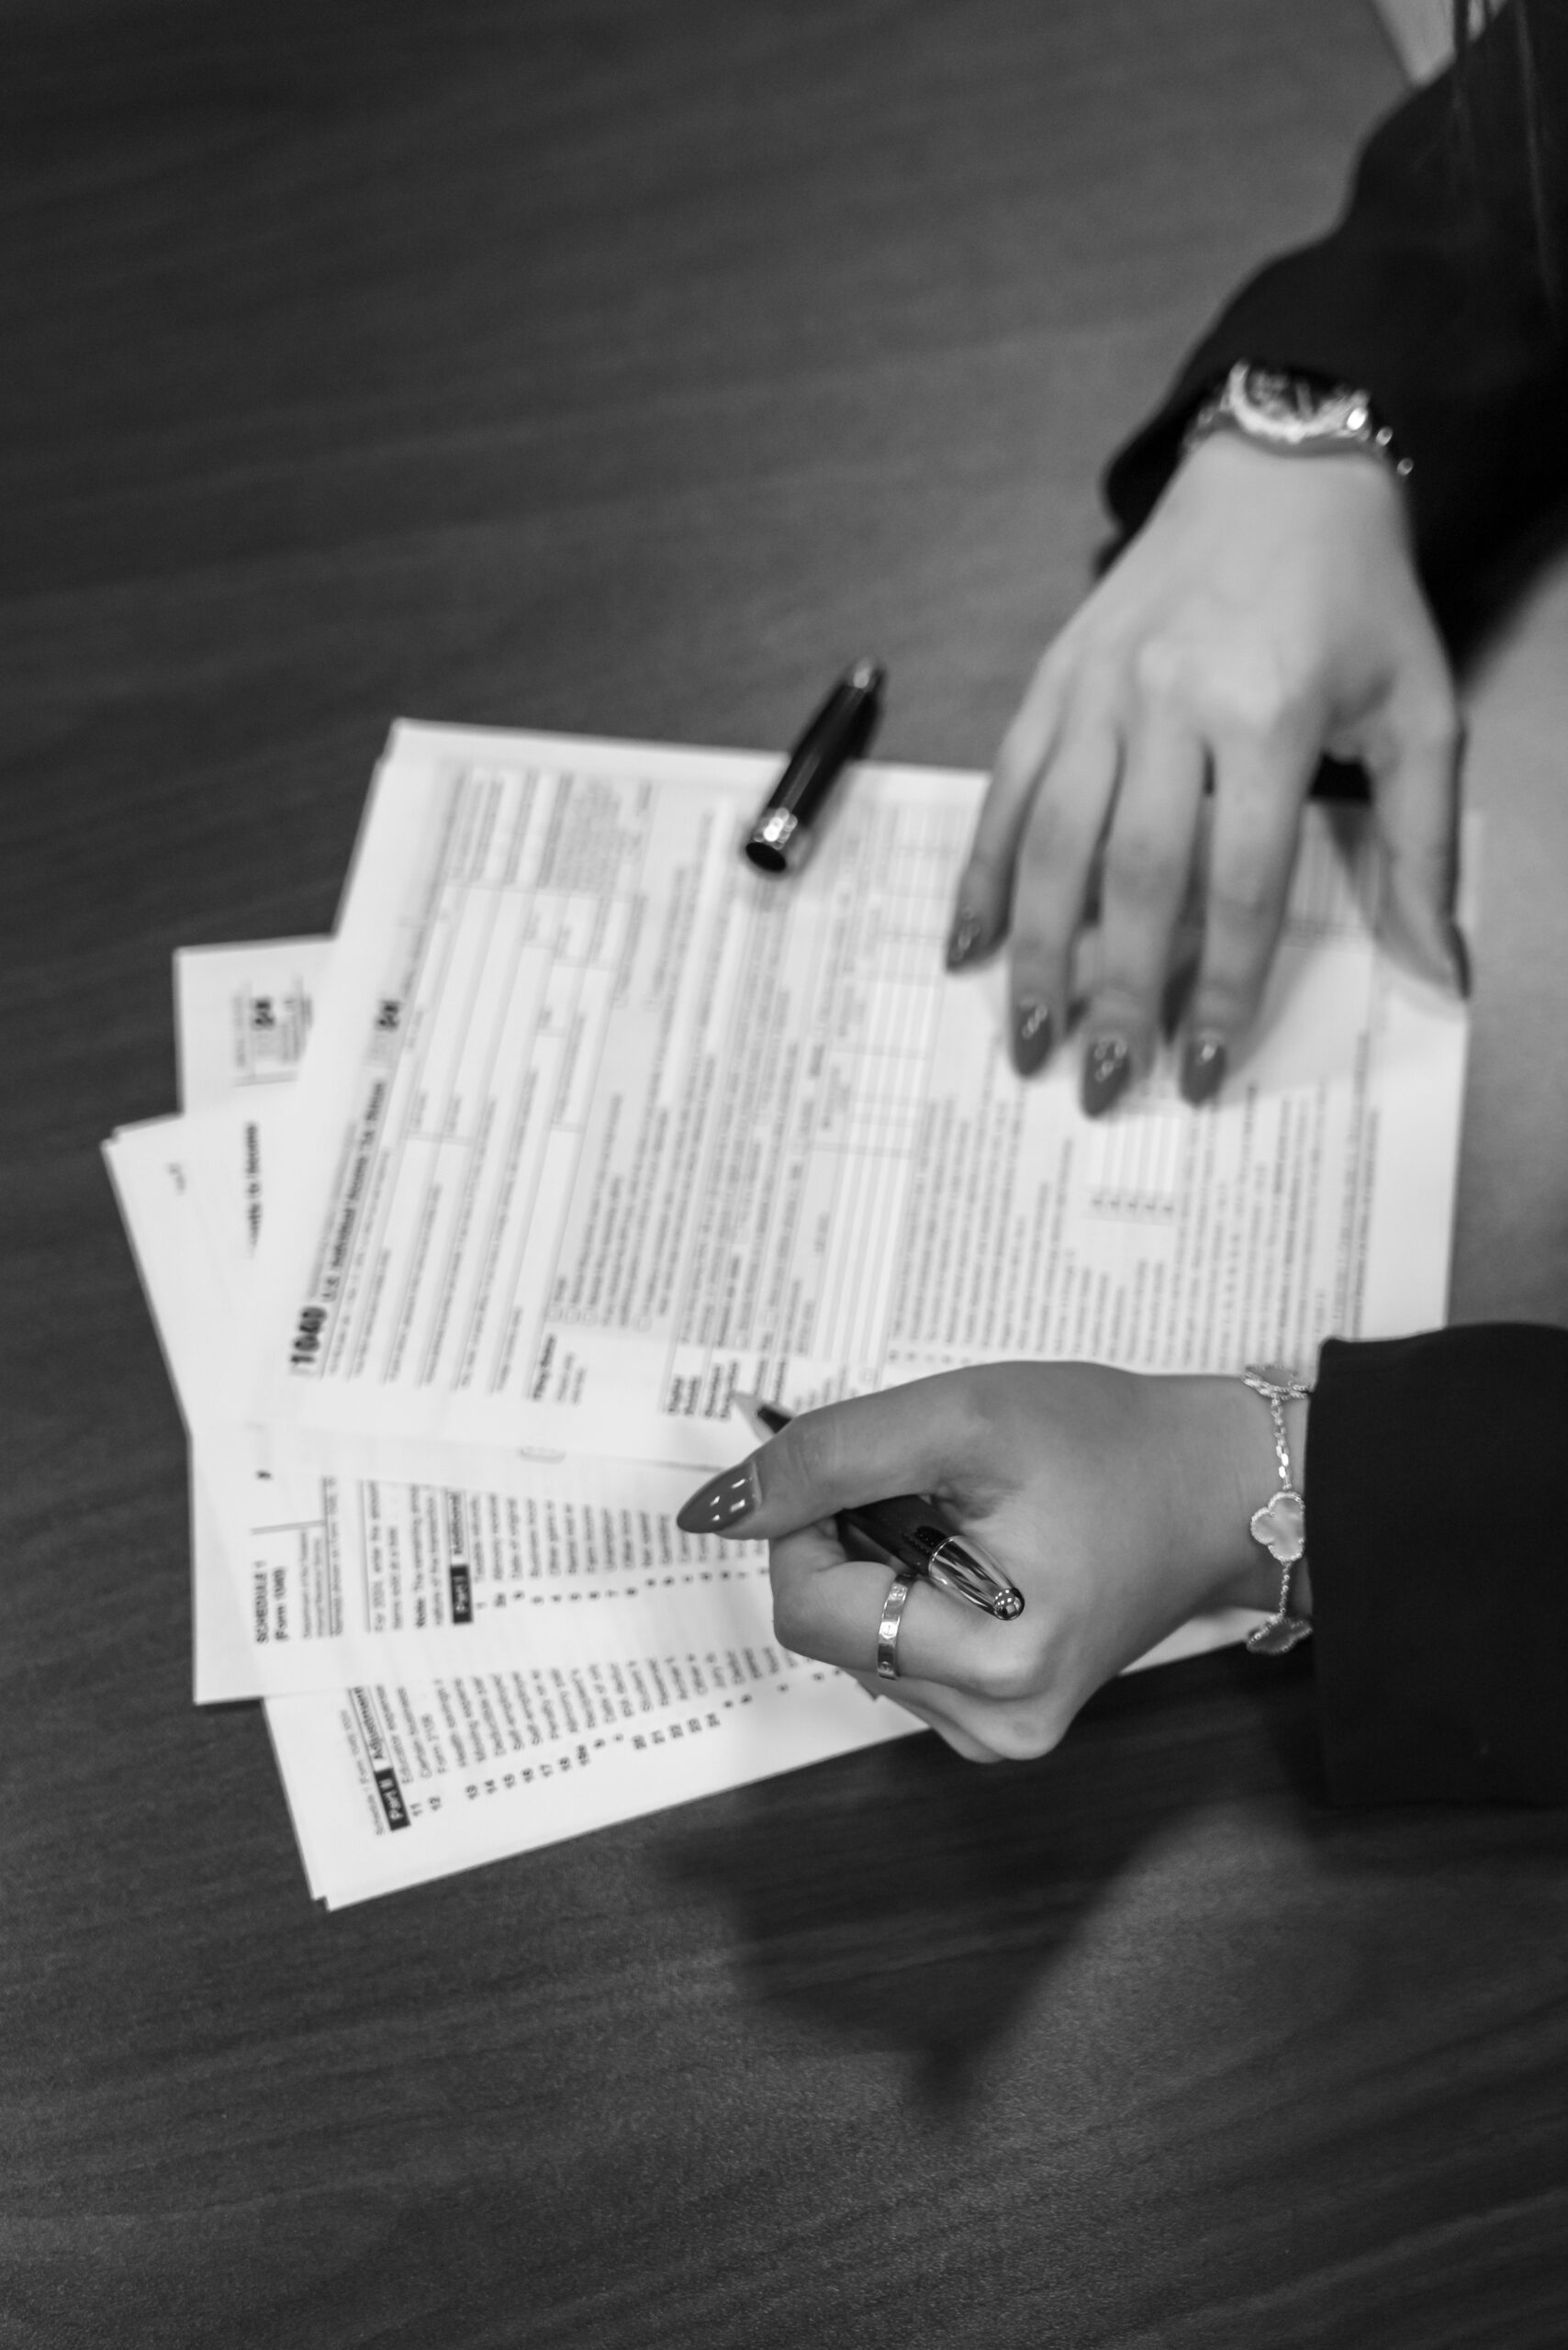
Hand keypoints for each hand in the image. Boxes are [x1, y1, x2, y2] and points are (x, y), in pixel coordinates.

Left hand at [675, 1365, 1305, 1761]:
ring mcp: (1000, 1733)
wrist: (1217, 1486)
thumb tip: (714, 1510)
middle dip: (853, 1542)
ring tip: (975, 1519)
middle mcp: (994, 1726)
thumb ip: (830, 1457)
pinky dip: (914, 1592)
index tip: (867, 1463)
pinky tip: (982, 1554)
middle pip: (829, 1628)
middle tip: (936, 1486)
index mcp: (995, 1664)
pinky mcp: (1003, 1721)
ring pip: (860, 1641)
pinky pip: (901, 1655)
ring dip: (884, 1565)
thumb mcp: (962, 1416)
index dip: (808, 1521)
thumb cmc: (1106, 1443)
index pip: (808, 1606)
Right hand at [947, 433, 1465, 1113]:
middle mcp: (1172, 701)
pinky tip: (966, 945)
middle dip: (1112, 990)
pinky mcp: (1053, 679)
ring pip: (1054, 840)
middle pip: (1133, 875)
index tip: (1203, 1066)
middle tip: (1102, 1082)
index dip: (1217, 985)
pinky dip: (981, 872)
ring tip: (1027, 1038)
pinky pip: (1005, 790)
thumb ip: (1423, 849)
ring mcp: (1099, 688)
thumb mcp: (1421, 711)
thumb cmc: (1355, 600)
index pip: (1237, 882)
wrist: (1279, 472)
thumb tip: (1438, 975)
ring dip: (1035, 952)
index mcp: (1271, 713)